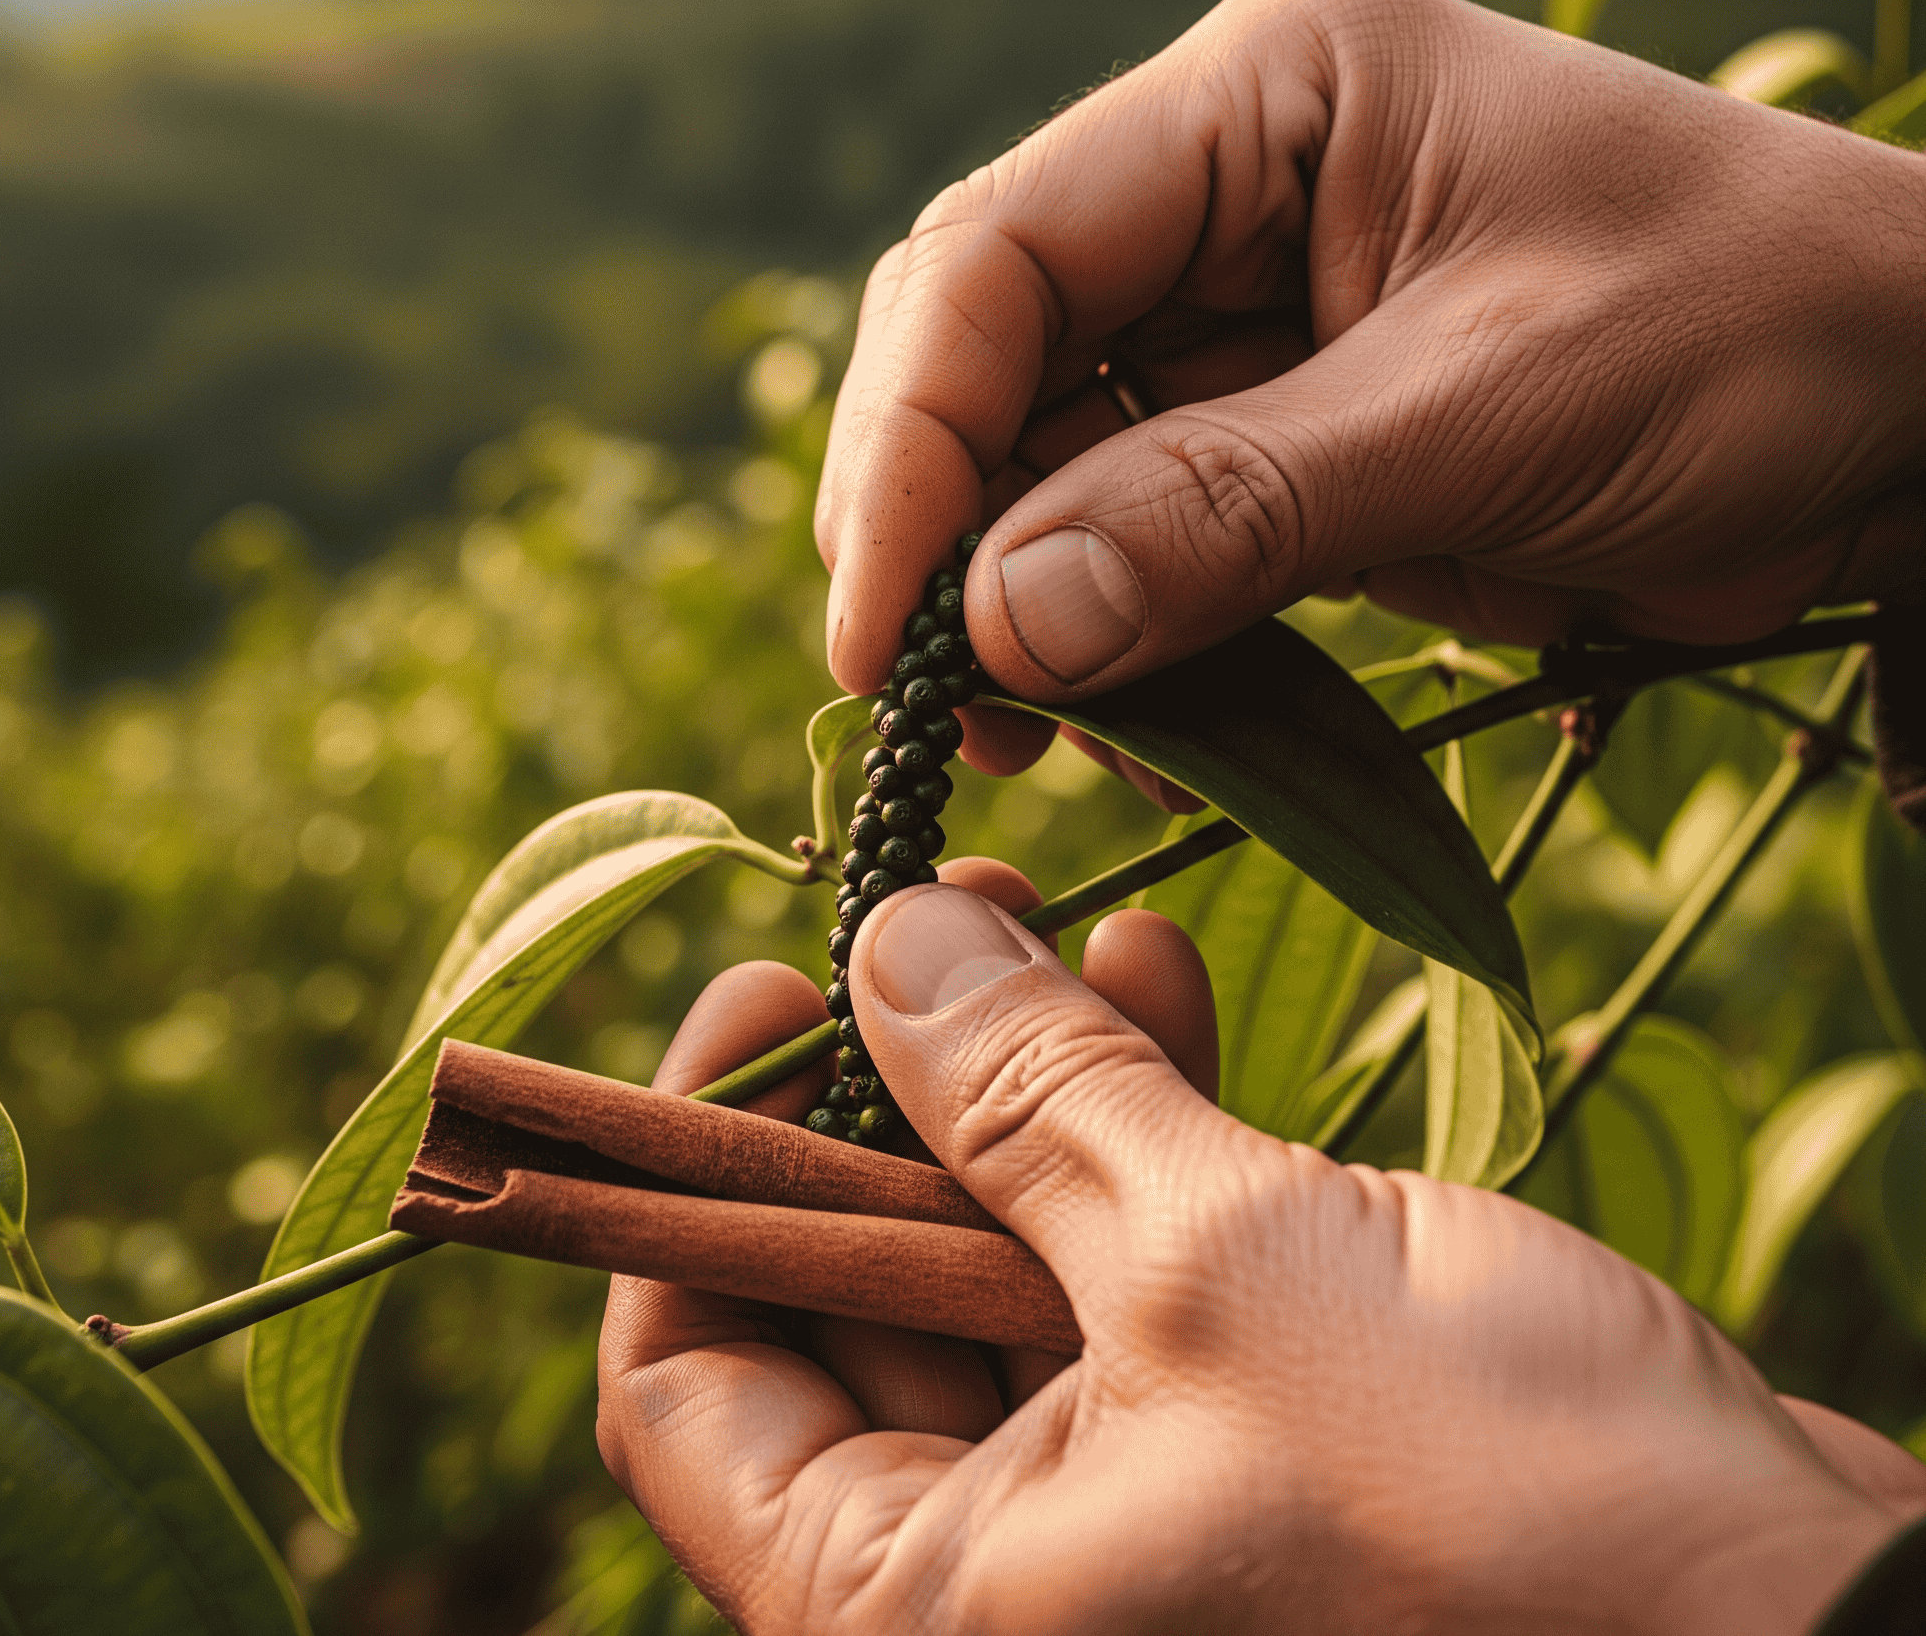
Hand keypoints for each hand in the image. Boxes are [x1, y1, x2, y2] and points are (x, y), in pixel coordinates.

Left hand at [597, 872, 1922, 1633]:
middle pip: (841, 1299)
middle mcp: (994, 1585)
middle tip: (924, 922)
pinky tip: (1155, 977)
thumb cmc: (1506, 1518)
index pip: (683, 1386)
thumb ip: (1028, 1096)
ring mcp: (1118, 1517)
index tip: (762, 993)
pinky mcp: (1236, 1449)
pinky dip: (1129, 1135)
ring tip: (1044, 915)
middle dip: (881, 1090)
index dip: (699, 1172)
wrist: (1796, 1619)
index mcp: (912, 1608)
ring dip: (1015, 1086)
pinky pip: (1121, 1276)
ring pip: (990, 1266)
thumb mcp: (1223, 1267)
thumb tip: (881, 950)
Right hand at [813, 0, 1925, 783]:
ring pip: (1043, 467)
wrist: (1904, 409)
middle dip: (944, 534)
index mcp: (1264, 99)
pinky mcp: (1273, 443)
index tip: (885, 629)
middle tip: (930, 706)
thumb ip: (1233, 509)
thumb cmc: (1752, 334)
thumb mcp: (1493, 408)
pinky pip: (1134, 544)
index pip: (1004, 253)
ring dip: (1013, 610)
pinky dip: (1112, 646)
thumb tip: (996, 626)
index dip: (915, 441)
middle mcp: (1219, 193)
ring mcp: (1237, 324)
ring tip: (1027, 745)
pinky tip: (1130, 734)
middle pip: (988, 358)